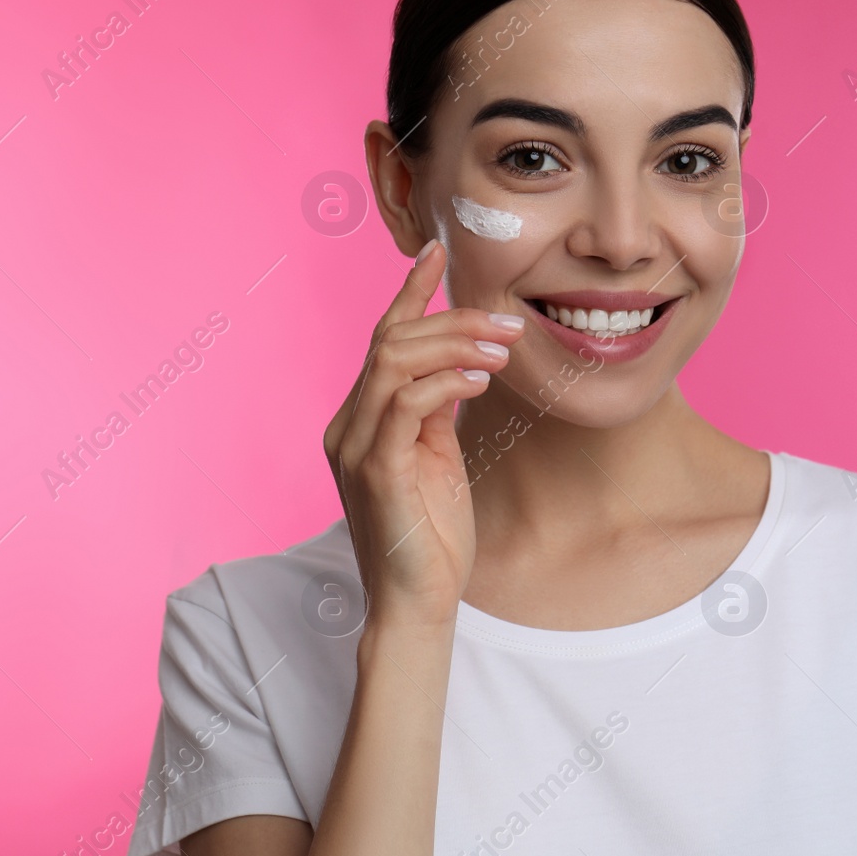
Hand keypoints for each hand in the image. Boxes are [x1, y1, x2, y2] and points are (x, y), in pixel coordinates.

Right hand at [322, 240, 524, 629]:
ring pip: (393, 363)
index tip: (439, 253)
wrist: (418, 602)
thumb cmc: (432, 536)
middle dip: (453, 321)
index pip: (382, 340)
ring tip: (503, 348)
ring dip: (454, 345)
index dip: (410, 293)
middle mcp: (346, 426)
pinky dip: (445, 383)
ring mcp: (355, 448)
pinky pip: (404, 405)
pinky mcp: (375, 471)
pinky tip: (480, 381)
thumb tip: (459, 365)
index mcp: (359, 420)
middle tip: (510, 323)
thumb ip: (435, 411)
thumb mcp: (436, 457)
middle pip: (391, 342)